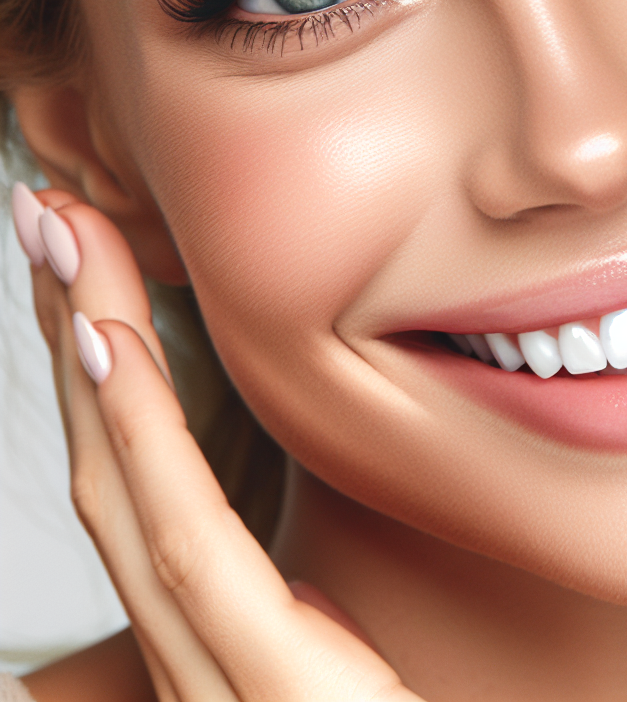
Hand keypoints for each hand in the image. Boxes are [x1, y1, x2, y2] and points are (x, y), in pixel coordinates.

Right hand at [15, 191, 424, 700]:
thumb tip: (269, 575)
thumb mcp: (335, 673)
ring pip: (132, 492)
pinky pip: (193, 549)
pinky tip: (109, 351)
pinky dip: (141, 447)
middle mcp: (198, 653)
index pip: (144, 488)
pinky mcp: (281, 694)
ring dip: (92, 362)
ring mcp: (225, 679)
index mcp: (221, 639)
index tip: (87, 274)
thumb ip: (288, 629)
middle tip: (48, 215)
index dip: (106, 379)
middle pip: (117, 471)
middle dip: (75, 337)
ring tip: (62, 246)